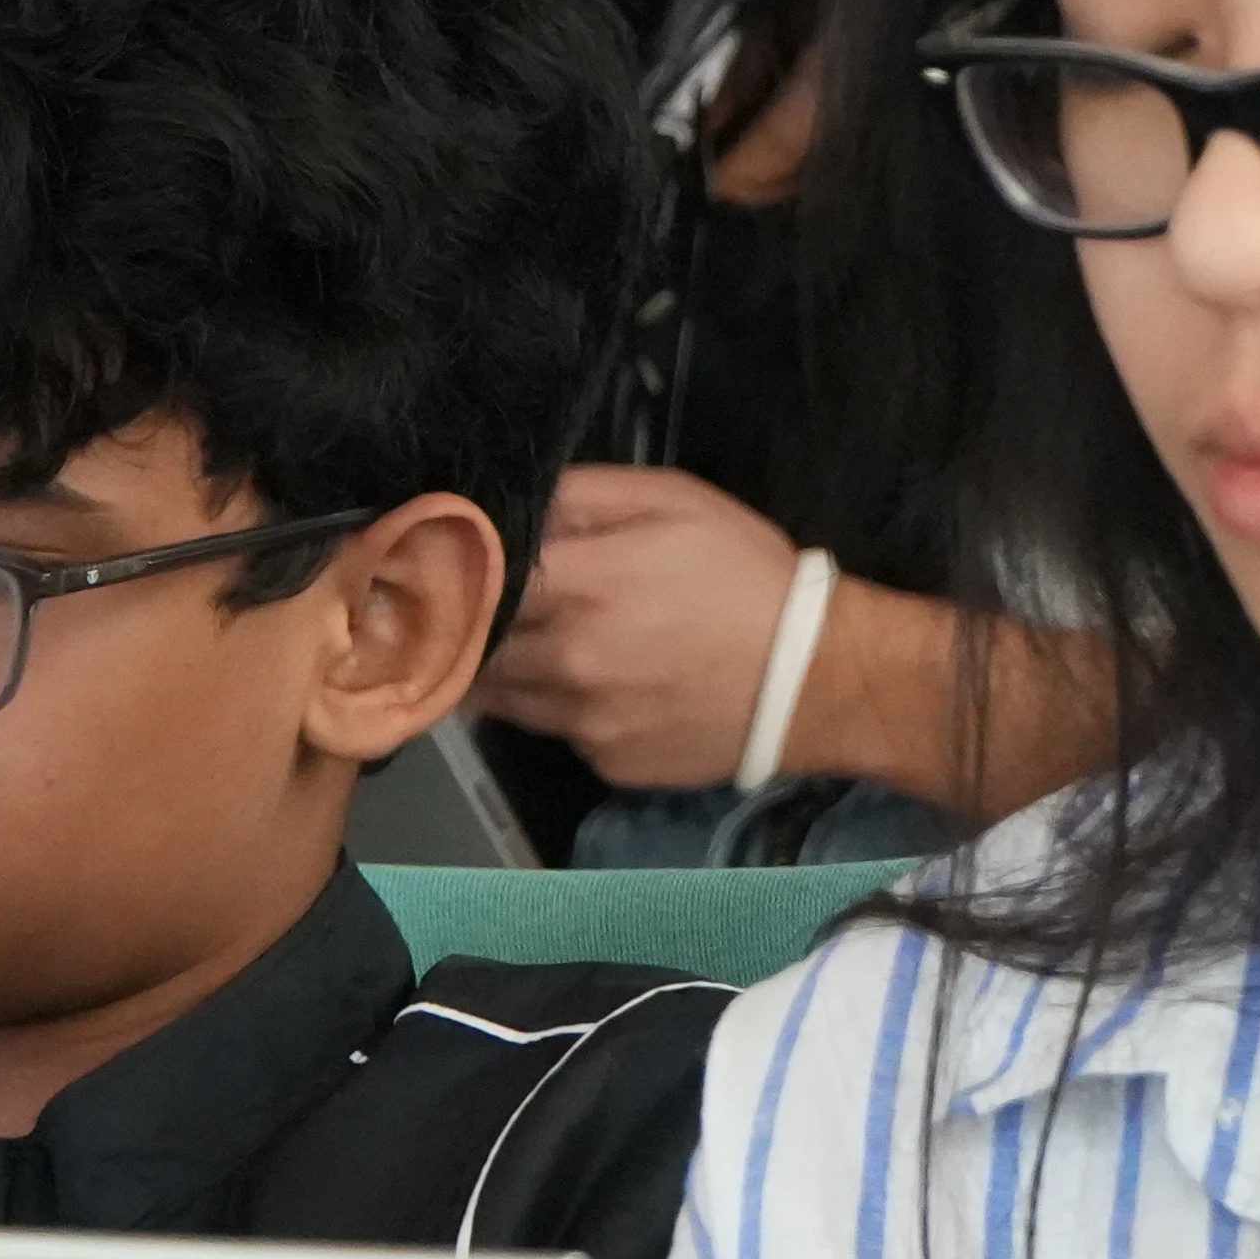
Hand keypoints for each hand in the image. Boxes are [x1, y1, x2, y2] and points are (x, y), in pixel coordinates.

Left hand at [474, 465, 813, 792]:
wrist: (817, 679)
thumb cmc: (748, 574)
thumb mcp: (672, 501)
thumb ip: (581, 495)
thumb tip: (515, 500)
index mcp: (577, 586)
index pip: (468, 583)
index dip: (452, 574)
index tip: (442, 565)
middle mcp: (564, 660)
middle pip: (472, 648)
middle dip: (470, 628)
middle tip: (477, 609)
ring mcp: (582, 721)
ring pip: (502, 698)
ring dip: (504, 673)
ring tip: (535, 647)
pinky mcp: (605, 763)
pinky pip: (558, 733)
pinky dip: (562, 711)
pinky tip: (600, 689)